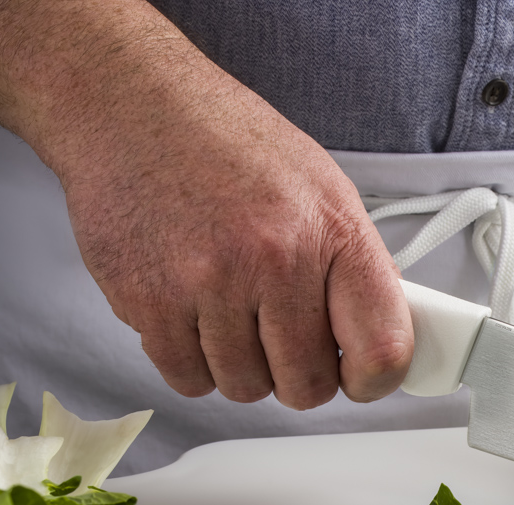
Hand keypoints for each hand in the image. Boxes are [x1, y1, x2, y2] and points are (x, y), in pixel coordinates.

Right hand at [54, 76, 410, 409]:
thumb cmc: (229, 143)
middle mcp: (275, 260)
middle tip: (286, 339)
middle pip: (307, 385)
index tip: (361, 377)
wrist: (132, 106)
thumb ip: (354, 264)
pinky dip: (194, 361)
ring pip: (245, 388)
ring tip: (233, 309)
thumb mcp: (323, 188)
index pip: (382, 349)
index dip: (375, 379)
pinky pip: (188, 379)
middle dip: (300, 374)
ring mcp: (208, 285)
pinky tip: (196, 314)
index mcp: (333, 233)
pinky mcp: (148, 302)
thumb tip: (379, 330)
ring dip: (243, 365)